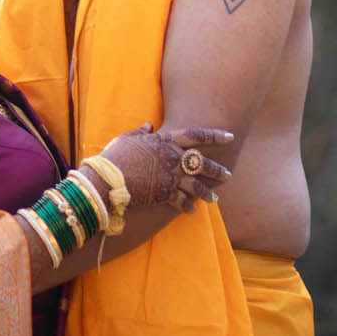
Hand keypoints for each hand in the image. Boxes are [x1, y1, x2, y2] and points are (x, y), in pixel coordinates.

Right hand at [99, 123, 232, 214]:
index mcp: (166, 141)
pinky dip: (188, 206)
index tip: (229, 136)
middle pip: (202, 163)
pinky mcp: (166, 195)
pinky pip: (182, 201)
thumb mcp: (128, 138)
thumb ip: (141, 131)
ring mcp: (171, 177)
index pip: (196, 136)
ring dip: (208, 192)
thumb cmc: (115, 156)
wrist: (107, 180)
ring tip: (215, 198)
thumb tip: (149, 125)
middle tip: (228, 173)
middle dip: (217, 169)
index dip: (214, 135)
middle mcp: (173, 158)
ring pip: (197, 185)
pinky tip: (192, 210)